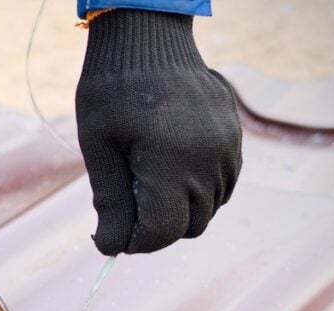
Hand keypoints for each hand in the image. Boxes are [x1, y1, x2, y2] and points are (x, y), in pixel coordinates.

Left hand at [75, 10, 241, 254]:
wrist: (147, 39)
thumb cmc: (112, 90)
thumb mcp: (98, 146)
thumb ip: (111, 200)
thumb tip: (111, 248)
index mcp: (171, 161)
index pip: (162, 230)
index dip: (134, 242)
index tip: (111, 236)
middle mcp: (208, 158)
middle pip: (189, 226)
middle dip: (156, 229)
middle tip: (126, 209)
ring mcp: (227, 148)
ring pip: (209, 210)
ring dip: (179, 211)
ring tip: (145, 184)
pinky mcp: (234, 138)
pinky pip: (222, 186)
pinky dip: (198, 192)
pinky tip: (169, 172)